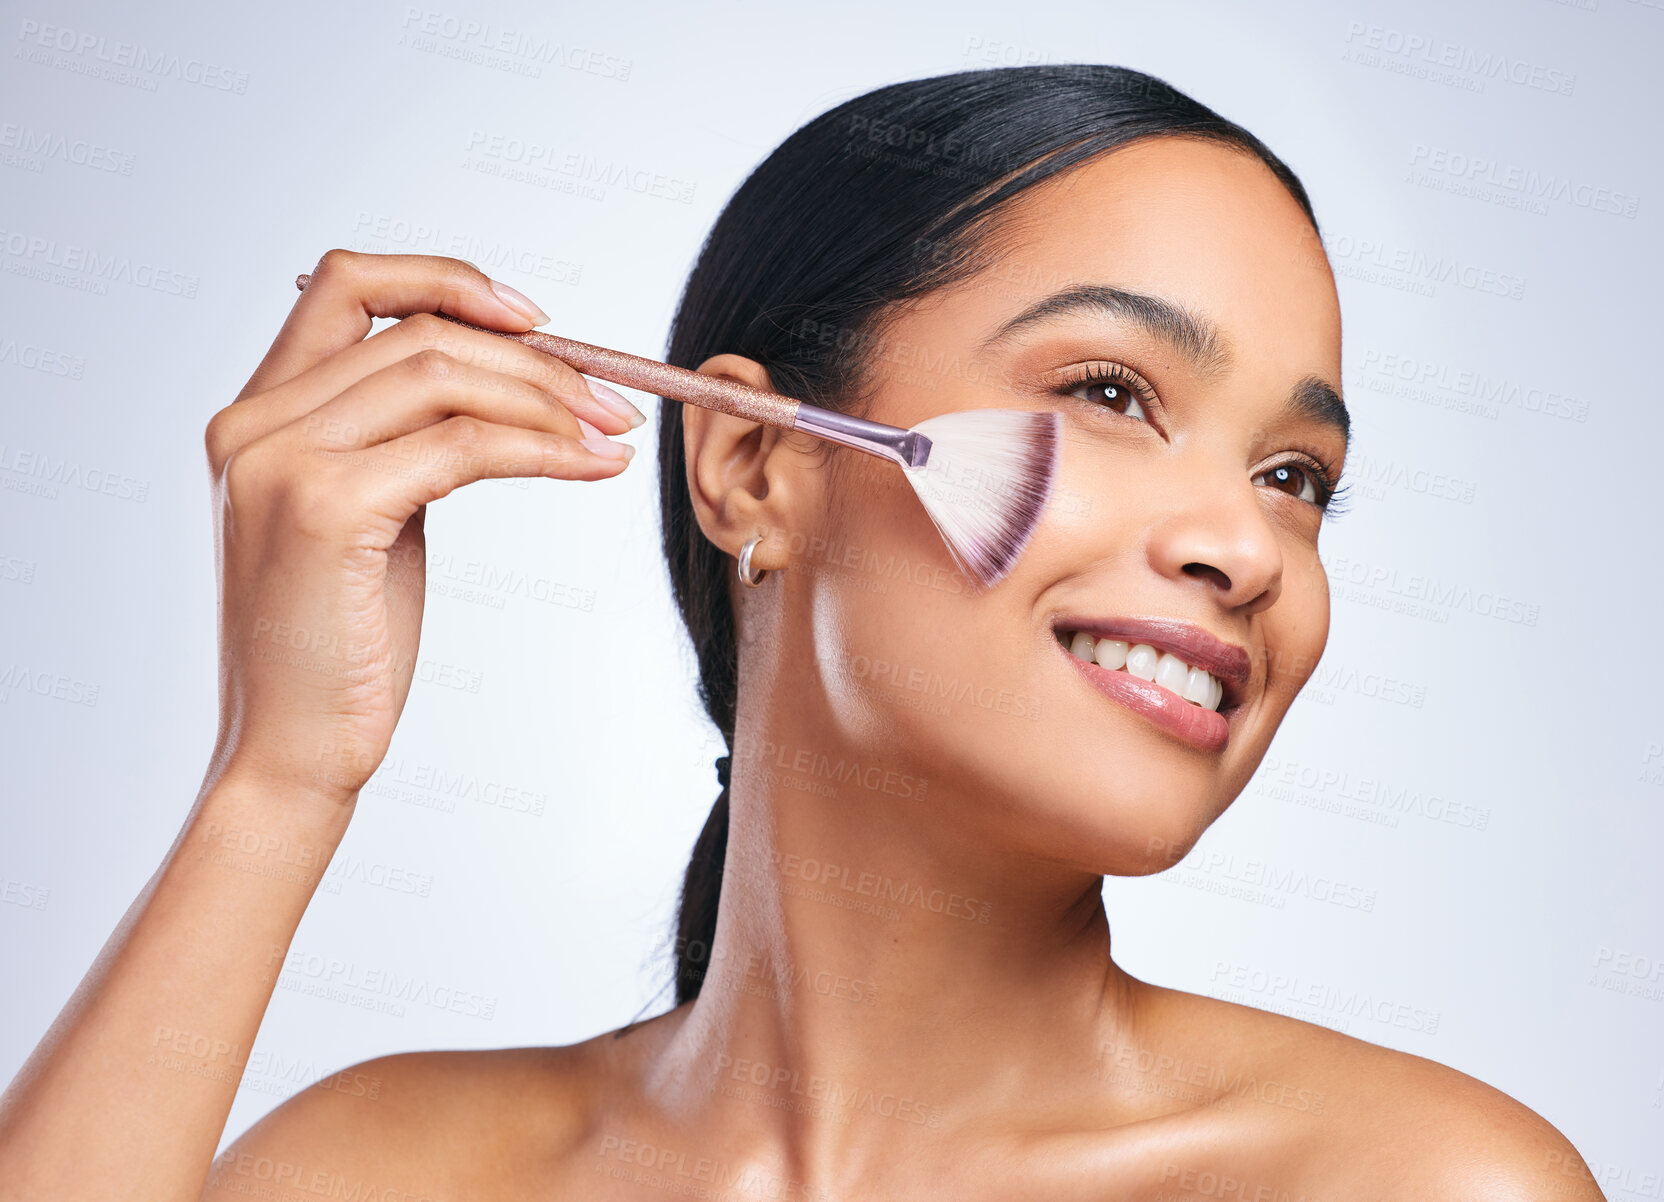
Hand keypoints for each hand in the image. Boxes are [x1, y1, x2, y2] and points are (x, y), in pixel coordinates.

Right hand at [200, 249, 640, 809]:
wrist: (293, 752)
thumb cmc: (340, 646)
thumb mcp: (370, 517)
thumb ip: (403, 441)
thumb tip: (505, 383)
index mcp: (256, 414)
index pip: (344, 284)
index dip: (446, 280)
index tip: (532, 319)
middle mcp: (253, 423)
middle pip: (416, 330)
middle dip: (532, 357)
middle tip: (610, 398)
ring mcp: (281, 460)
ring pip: (443, 373)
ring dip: (548, 397)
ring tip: (612, 430)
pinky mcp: (325, 507)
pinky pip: (463, 445)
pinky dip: (542, 447)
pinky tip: (591, 466)